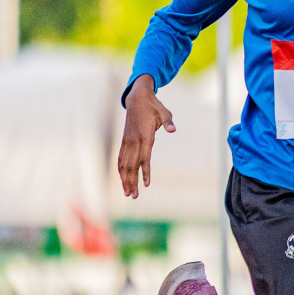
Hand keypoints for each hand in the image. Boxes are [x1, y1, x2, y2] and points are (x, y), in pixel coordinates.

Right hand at [118, 74, 175, 198]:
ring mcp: (127, 141)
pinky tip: (122, 180)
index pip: (145, 158)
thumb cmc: (153, 106)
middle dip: (132, 182)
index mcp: (145, 136)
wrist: (137, 98)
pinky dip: (121, 169)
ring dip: (125, 179)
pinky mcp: (124, 141)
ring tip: (127, 193)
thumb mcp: (164, 112)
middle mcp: (134, 140)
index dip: (145, 172)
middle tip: (134, 196)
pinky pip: (121, 158)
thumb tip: (173, 130)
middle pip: (132, 165)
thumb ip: (168, 122)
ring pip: (124, 164)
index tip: (147, 185)